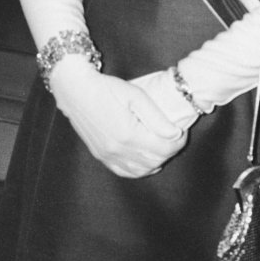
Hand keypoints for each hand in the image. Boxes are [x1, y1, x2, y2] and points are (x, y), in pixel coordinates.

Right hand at [50, 59, 187, 177]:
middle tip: (175, 137)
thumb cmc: (108, 89)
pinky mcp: (100, 155)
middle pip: (154, 161)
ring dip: (156, 161)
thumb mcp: (137, 97)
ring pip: (140, 170)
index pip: (164, 149)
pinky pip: (123, 172)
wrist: (76, 91)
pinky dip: (139, 170)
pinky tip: (147, 160)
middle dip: (170, 151)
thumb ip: (157, 119)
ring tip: (163, 146)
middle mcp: (117, 150)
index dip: (179, 142)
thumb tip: (176, 135)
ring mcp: (107, 155)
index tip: (182, 131)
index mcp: (128, 135)